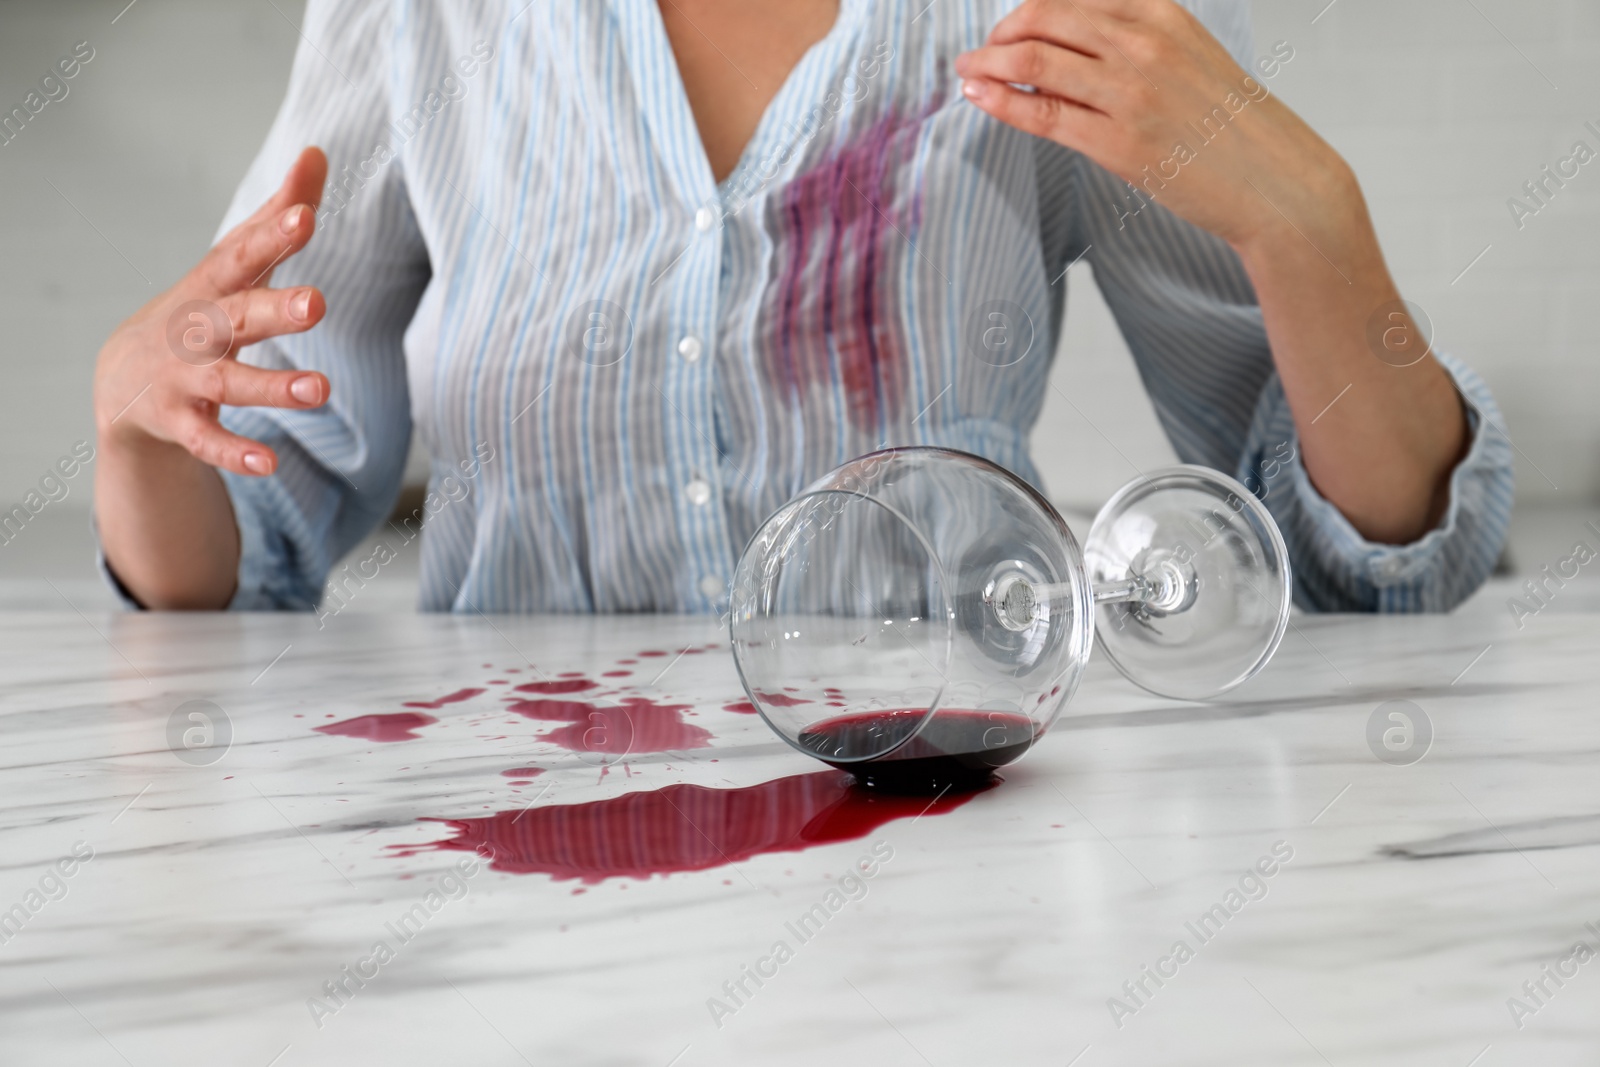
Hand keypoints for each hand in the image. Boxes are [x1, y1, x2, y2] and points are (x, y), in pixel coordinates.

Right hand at [94, 147, 330, 476]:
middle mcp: (196, 329)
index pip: (243, 255)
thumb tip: (316, 153)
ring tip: (321, 390)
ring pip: (228, 383)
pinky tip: (269, 463)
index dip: (273, 234)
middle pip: (237, 316)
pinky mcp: (179, 423)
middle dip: (275, 310)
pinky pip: (208, 441)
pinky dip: (235, 453)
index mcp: (213, 286)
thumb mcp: (234, 265)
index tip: (306, 216)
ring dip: (272, 388)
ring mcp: (183, 377)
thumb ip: (277, 215)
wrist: (125, 382)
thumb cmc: (200, 311)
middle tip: (318, 302)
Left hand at [954, 0, 1356, 252]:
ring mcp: (1130, 93)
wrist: (1276, 182)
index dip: (1028, 9)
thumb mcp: (1187, 55)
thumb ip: (1131, 39)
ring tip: (968, 72)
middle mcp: (1144, 43)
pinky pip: (1042, 113)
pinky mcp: (1119, 143)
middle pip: (1043, 18)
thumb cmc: (1229, 125)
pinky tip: (979, 96)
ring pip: (1034, 61)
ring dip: (987, 64)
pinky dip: (1000, 101)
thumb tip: (1067, 38)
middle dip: (999, 33)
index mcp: (1160, 12)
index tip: (1007, 26)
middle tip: (980, 52)